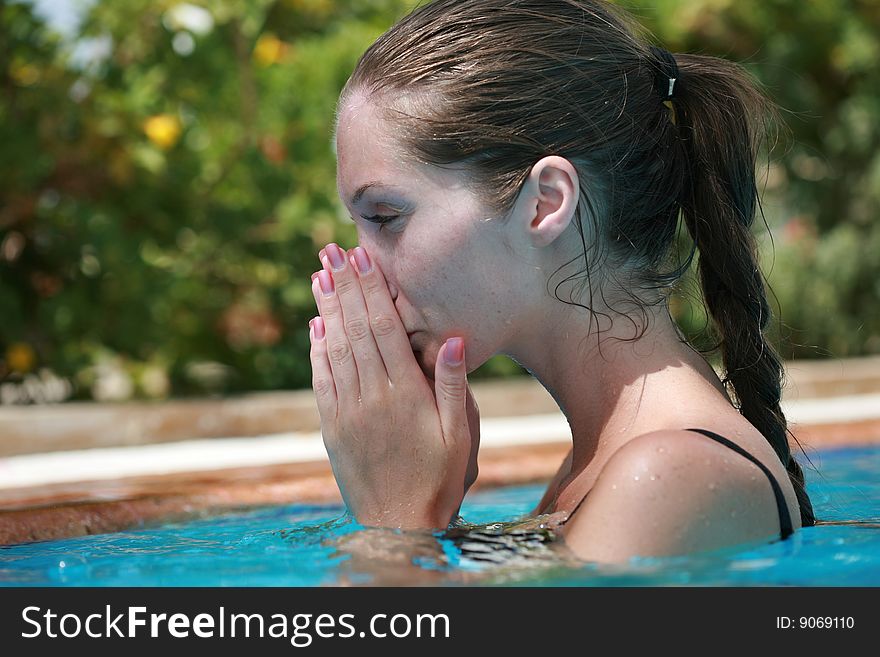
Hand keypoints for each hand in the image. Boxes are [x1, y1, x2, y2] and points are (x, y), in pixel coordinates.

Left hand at [308, 243, 479, 529]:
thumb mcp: (459, 434)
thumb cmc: (439, 478)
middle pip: (354, 329)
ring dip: (326, 309)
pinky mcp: (332, 427)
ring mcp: (347, 411)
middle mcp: (371, 395)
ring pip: (334, 348)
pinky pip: (322, 379)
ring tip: (319, 276)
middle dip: (343, 287)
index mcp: (404, 392)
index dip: (371, 290)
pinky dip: (317, 349)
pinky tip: (315, 326)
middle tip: (330, 251)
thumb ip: (453, 385)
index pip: (384, 328)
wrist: (398, 523)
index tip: (360, 258)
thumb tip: (451, 338)